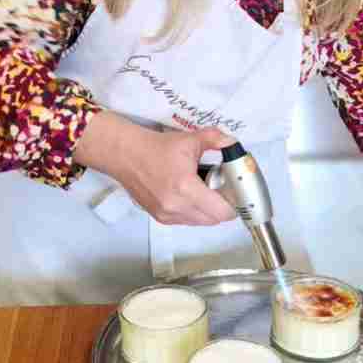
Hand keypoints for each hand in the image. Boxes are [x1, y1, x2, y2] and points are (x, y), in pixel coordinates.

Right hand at [75, 112, 236, 225]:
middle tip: (223, 189)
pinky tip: (191, 195)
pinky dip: (194, 212)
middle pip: (214, 220)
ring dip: (209, 211)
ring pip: (201, 222)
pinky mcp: (160, 217)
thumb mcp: (190, 140)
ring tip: (206, 191)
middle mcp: (176, 206)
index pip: (222, 211)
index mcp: (185, 188)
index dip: (234, 204)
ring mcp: (166, 215)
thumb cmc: (154, 148)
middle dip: (223, 206)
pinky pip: (186, 221)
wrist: (126, 155)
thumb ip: (217, 140)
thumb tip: (233, 144)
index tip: (236, 192)